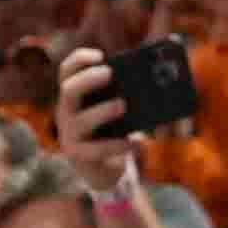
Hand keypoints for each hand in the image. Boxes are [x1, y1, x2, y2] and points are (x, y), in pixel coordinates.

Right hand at [55, 45, 133, 189]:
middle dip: (89, 79)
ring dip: (102, 110)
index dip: (81, 59)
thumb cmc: (114, 132)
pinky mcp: (80, 157)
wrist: (106, 170)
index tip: (102, 56)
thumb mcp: (119, 110)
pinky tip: (137, 143)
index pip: (67, 70)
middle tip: (110, 74)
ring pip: (80, 120)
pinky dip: (118, 145)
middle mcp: (66, 112)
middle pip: (69, 89)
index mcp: (75, 96)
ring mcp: (70, 135)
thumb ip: (129, 93)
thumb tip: (160, 75)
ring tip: (122, 106)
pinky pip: (97, 149)